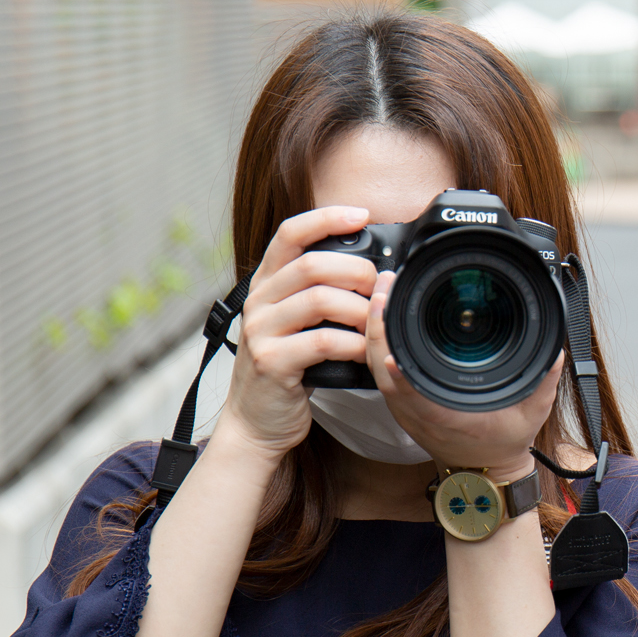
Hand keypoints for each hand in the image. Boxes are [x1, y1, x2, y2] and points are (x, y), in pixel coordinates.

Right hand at [215, 206, 377, 459]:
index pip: (290, 233)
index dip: (326, 218)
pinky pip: (322, 341)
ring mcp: (261, 331)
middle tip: (380, 289)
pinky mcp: (272, 362)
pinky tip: (365, 351)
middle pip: (312, 264)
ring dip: (360, 310)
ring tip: (377, 323)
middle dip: (357, 271)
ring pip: (320, 300)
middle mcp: (259, 301)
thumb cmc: (287, 368)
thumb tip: (375, 273)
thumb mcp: (297, 322)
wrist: (256, 422)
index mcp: (266, 284)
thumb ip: (319, 293)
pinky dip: (353, 344)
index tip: (362, 215)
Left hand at [363, 270, 561, 480]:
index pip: (415, 393)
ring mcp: (405, 408)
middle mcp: (418, 412)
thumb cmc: (503, 443)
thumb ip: (543, 381)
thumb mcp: (533, 413)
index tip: (391, 342)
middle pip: (385, 368)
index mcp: (447, 416)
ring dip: (375, 328)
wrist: (484, 470)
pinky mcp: (401, 402)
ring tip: (383, 292)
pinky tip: (383, 317)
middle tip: (388, 285)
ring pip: (376, 366)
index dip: (401, 371)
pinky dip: (378, 341)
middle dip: (381, 325)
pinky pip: (381, 369)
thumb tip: (554, 351)